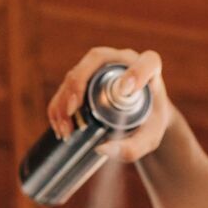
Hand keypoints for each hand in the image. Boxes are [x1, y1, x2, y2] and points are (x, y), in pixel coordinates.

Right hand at [47, 47, 173, 164]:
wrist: (143, 121)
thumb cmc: (149, 126)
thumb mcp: (147, 140)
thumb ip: (132, 148)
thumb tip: (101, 148)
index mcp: (149, 70)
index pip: (148, 62)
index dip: (137, 71)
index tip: (127, 90)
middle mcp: (123, 62)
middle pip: (97, 59)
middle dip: (79, 83)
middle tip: (72, 110)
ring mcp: (102, 67)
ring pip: (76, 72)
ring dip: (64, 98)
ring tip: (65, 130)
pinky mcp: (86, 78)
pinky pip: (67, 85)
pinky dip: (58, 105)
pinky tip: (58, 126)